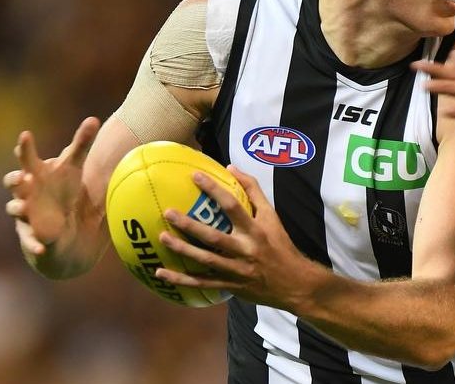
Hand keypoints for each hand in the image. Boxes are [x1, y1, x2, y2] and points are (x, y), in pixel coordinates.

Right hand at [3, 117, 100, 257]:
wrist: (59, 222)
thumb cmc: (62, 187)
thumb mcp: (73, 166)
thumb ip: (82, 143)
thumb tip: (94, 118)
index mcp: (36, 172)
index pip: (27, 158)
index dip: (25, 147)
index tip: (26, 135)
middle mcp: (26, 191)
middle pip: (14, 182)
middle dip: (15, 179)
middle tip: (23, 176)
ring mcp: (25, 212)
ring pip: (15, 208)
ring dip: (17, 206)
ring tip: (22, 206)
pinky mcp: (31, 234)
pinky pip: (29, 240)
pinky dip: (33, 243)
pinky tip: (41, 246)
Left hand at [155, 166, 316, 310]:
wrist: (294, 283)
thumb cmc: (281, 245)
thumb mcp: (272, 216)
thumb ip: (254, 191)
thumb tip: (232, 168)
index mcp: (256, 230)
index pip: (233, 206)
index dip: (214, 190)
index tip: (195, 176)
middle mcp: (245, 250)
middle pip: (214, 237)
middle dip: (190, 225)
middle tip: (168, 212)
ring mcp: (237, 270)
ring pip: (205, 260)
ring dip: (182, 250)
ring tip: (162, 238)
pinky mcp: (230, 286)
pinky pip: (202, 283)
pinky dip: (181, 279)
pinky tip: (160, 273)